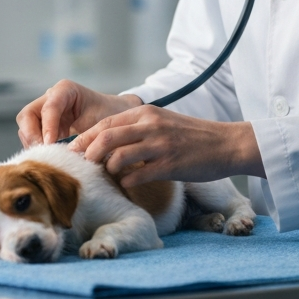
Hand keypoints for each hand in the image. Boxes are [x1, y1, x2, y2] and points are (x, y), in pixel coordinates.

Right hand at [16, 80, 142, 146]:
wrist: (115, 115)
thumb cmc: (111, 116)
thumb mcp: (101, 121)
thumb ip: (86, 135)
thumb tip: (71, 154)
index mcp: (65, 90)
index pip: (49, 107)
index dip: (48, 127)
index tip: (50, 144)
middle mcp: (51, 98)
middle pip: (27, 115)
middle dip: (32, 135)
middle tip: (44, 153)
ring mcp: (44, 111)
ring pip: (25, 127)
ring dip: (33, 144)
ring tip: (48, 158)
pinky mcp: (44, 125)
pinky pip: (31, 137)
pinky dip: (37, 148)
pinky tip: (50, 158)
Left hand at [69, 105, 263, 186]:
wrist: (226, 144)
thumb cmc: (192, 136)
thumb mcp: (162, 122)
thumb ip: (137, 127)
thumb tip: (107, 141)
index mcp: (145, 113)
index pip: (105, 123)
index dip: (85, 138)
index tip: (72, 151)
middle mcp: (150, 125)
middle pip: (105, 137)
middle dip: (88, 153)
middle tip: (81, 166)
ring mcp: (160, 145)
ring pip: (118, 156)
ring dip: (108, 169)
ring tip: (109, 175)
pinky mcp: (170, 165)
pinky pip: (137, 176)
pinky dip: (127, 182)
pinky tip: (128, 185)